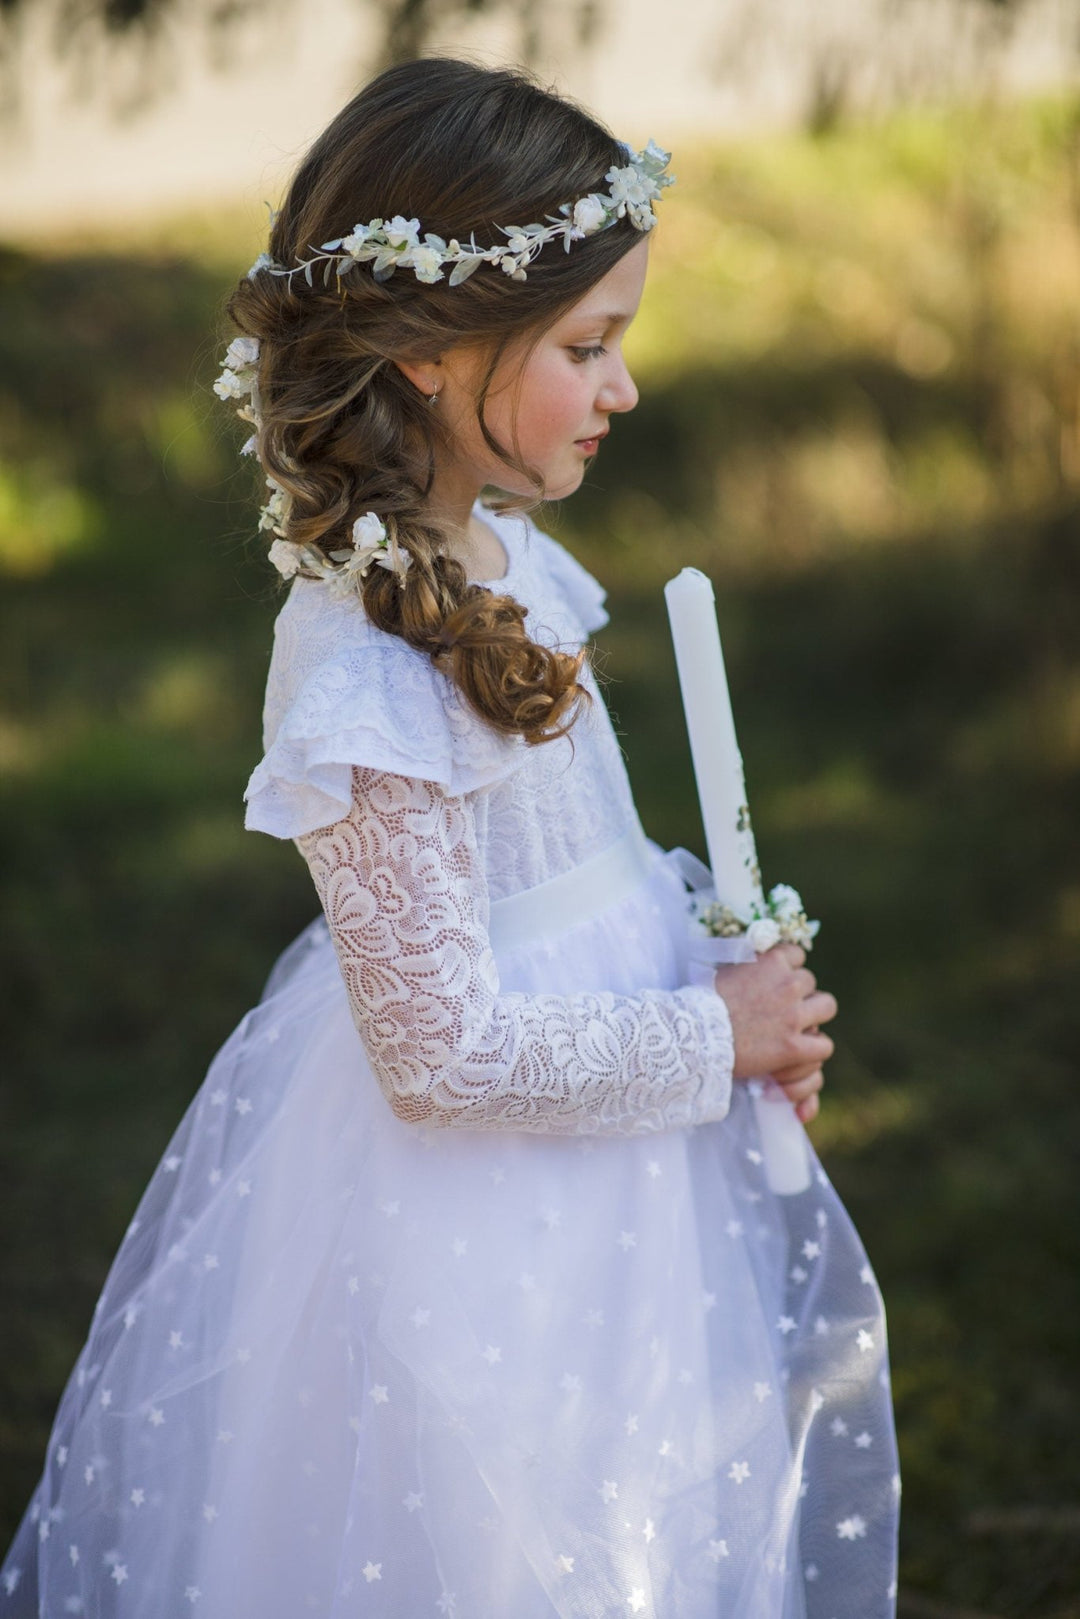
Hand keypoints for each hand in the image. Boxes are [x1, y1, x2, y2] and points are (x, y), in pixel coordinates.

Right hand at [711, 942, 836, 1122]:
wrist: (694, 1035)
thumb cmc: (701, 1002)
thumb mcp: (725, 969)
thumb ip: (748, 963)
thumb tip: (756, 957)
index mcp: (771, 961)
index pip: (797, 955)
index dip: (787, 969)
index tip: (776, 981)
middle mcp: (787, 984)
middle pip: (810, 981)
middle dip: (798, 993)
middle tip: (782, 1007)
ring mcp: (793, 1016)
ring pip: (827, 1006)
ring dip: (814, 1014)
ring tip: (798, 1025)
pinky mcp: (793, 1047)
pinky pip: (824, 1045)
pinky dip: (814, 1049)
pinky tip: (801, 1051)